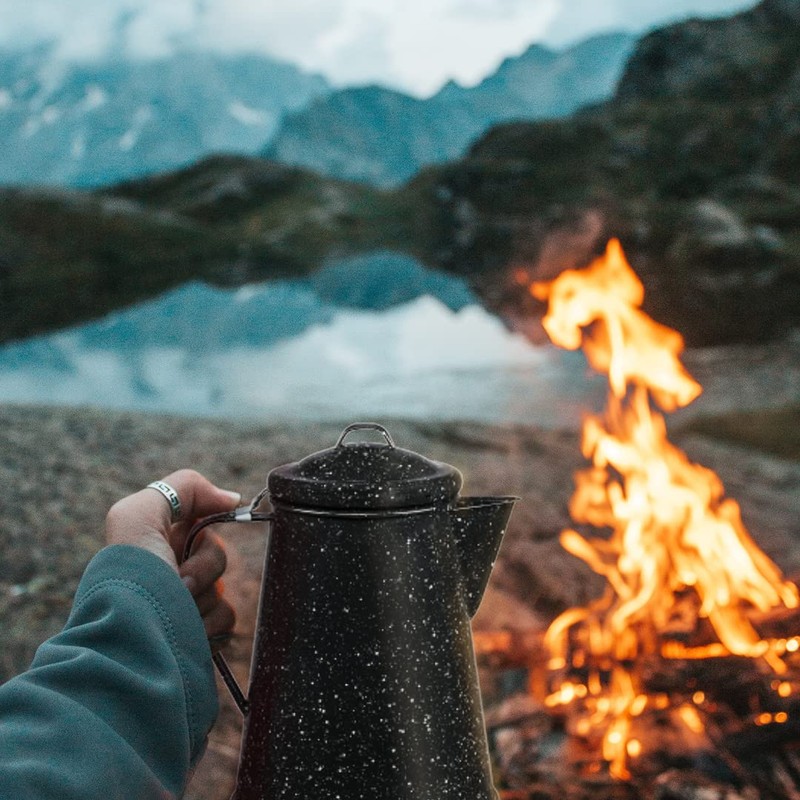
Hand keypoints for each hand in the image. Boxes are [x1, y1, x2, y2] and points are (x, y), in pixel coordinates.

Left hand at [105, 469, 241, 644]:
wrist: (131, 642)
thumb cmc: (131, 575)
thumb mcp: (138, 514)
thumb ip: (184, 487)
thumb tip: (233, 499)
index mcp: (157, 540)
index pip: (202, 520)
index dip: (206, 526)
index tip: (196, 536)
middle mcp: (170, 568)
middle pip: (217, 553)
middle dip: (203, 566)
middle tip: (178, 579)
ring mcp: (186, 602)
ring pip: (222, 587)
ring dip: (203, 598)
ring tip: (175, 610)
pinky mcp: (200, 632)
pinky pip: (227, 617)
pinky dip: (210, 624)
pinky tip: (188, 629)